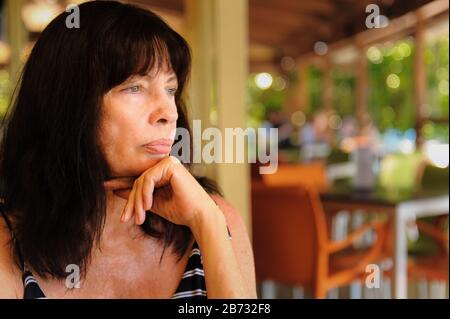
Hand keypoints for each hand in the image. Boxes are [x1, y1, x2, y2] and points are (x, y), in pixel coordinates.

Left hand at [103, 156, 218, 227]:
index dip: (123, 186)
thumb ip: (138, 197)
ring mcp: (169, 162)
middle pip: (139, 181)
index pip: (140, 180)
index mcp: (164, 172)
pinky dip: (145, 194)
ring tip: (139, 217)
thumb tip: (116, 191)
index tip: (106, 188)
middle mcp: (166, 164)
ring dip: (138, 201)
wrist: (198, 216)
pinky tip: (147, 206)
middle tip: (125, 218)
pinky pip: (149, 179)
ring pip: (142, 181)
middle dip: (131, 202)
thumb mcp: (153, 204)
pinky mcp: (170, 165)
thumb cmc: (181, 211)